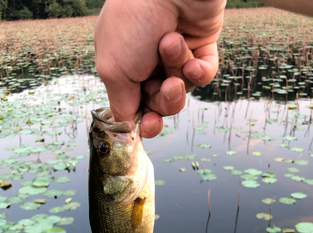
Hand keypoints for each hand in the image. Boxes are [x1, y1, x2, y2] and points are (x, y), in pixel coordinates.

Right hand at [95, 0, 225, 137]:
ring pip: (181, 91)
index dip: (143, 119)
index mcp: (122, 66)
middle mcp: (147, 62)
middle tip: (167, 87)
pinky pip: (203, 75)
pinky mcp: (201, 45)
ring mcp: (175, 54)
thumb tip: (126, 124)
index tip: (148, 126)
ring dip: (178, 76)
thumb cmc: (134, 21)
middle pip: (160, 103)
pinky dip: (199, 70)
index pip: (134, 104)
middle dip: (164, 101)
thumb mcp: (114, 69)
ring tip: (174, 50)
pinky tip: (193, 58)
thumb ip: (120, 103)